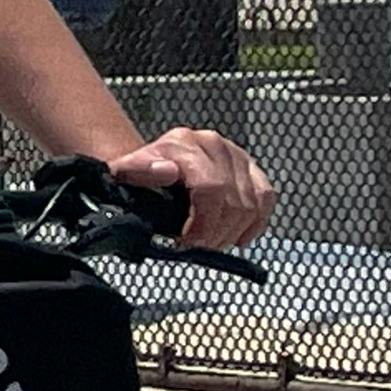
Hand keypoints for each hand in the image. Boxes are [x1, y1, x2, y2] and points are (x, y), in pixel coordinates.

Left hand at [105, 126, 272, 249]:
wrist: (152, 164)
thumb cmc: (139, 174)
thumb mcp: (125, 173)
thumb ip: (138, 171)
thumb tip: (165, 170)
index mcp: (183, 143)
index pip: (210, 188)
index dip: (203, 223)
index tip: (188, 243)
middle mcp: (214, 145)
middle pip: (233, 201)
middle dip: (216, 233)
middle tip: (199, 248)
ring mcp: (236, 155)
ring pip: (252, 204)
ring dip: (233, 232)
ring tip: (212, 243)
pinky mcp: (251, 169)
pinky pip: (266, 199)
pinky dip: (255, 223)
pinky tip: (237, 237)